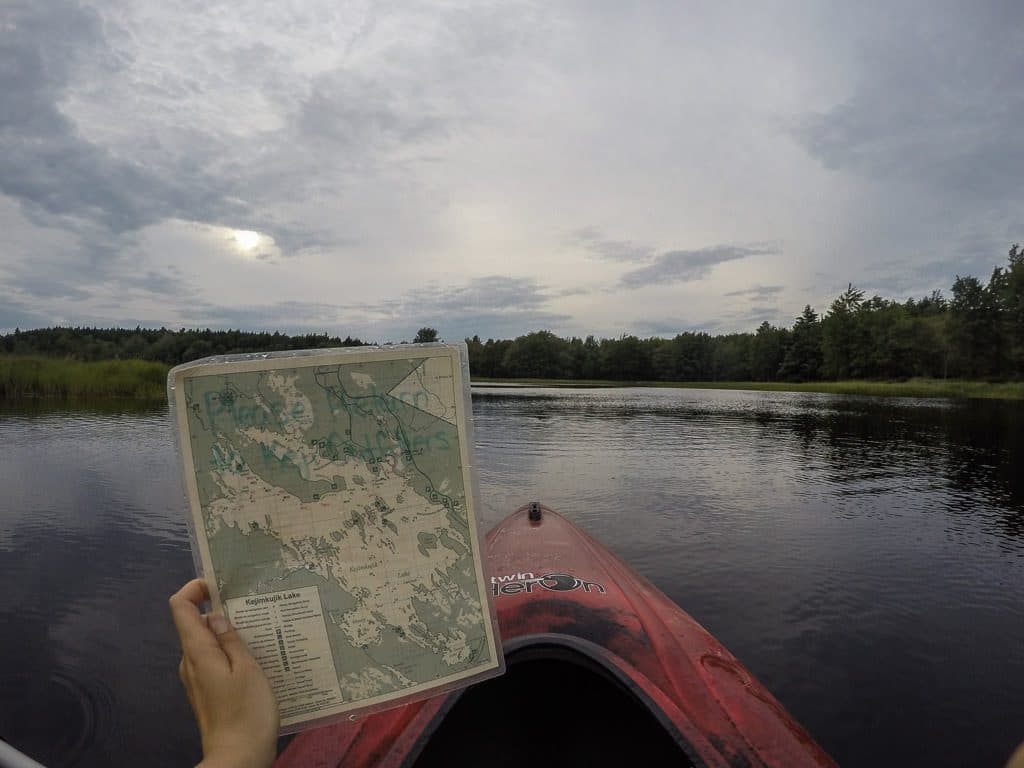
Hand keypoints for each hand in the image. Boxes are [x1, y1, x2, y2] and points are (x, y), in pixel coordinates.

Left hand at [169, 579, 278, 767]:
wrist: (238, 759)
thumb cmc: (246, 712)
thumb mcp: (247, 669)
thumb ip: (231, 639)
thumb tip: (217, 616)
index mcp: (197, 651)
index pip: (180, 607)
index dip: (194, 589)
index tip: (219, 584)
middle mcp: (190, 663)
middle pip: (195, 624)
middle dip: (220, 610)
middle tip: (254, 607)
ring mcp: (196, 680)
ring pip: (207, 644)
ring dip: (229, 633)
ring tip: (261, 632)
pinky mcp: (206, 693)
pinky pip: (213, 662)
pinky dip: (230, 653)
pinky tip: (256, 659)